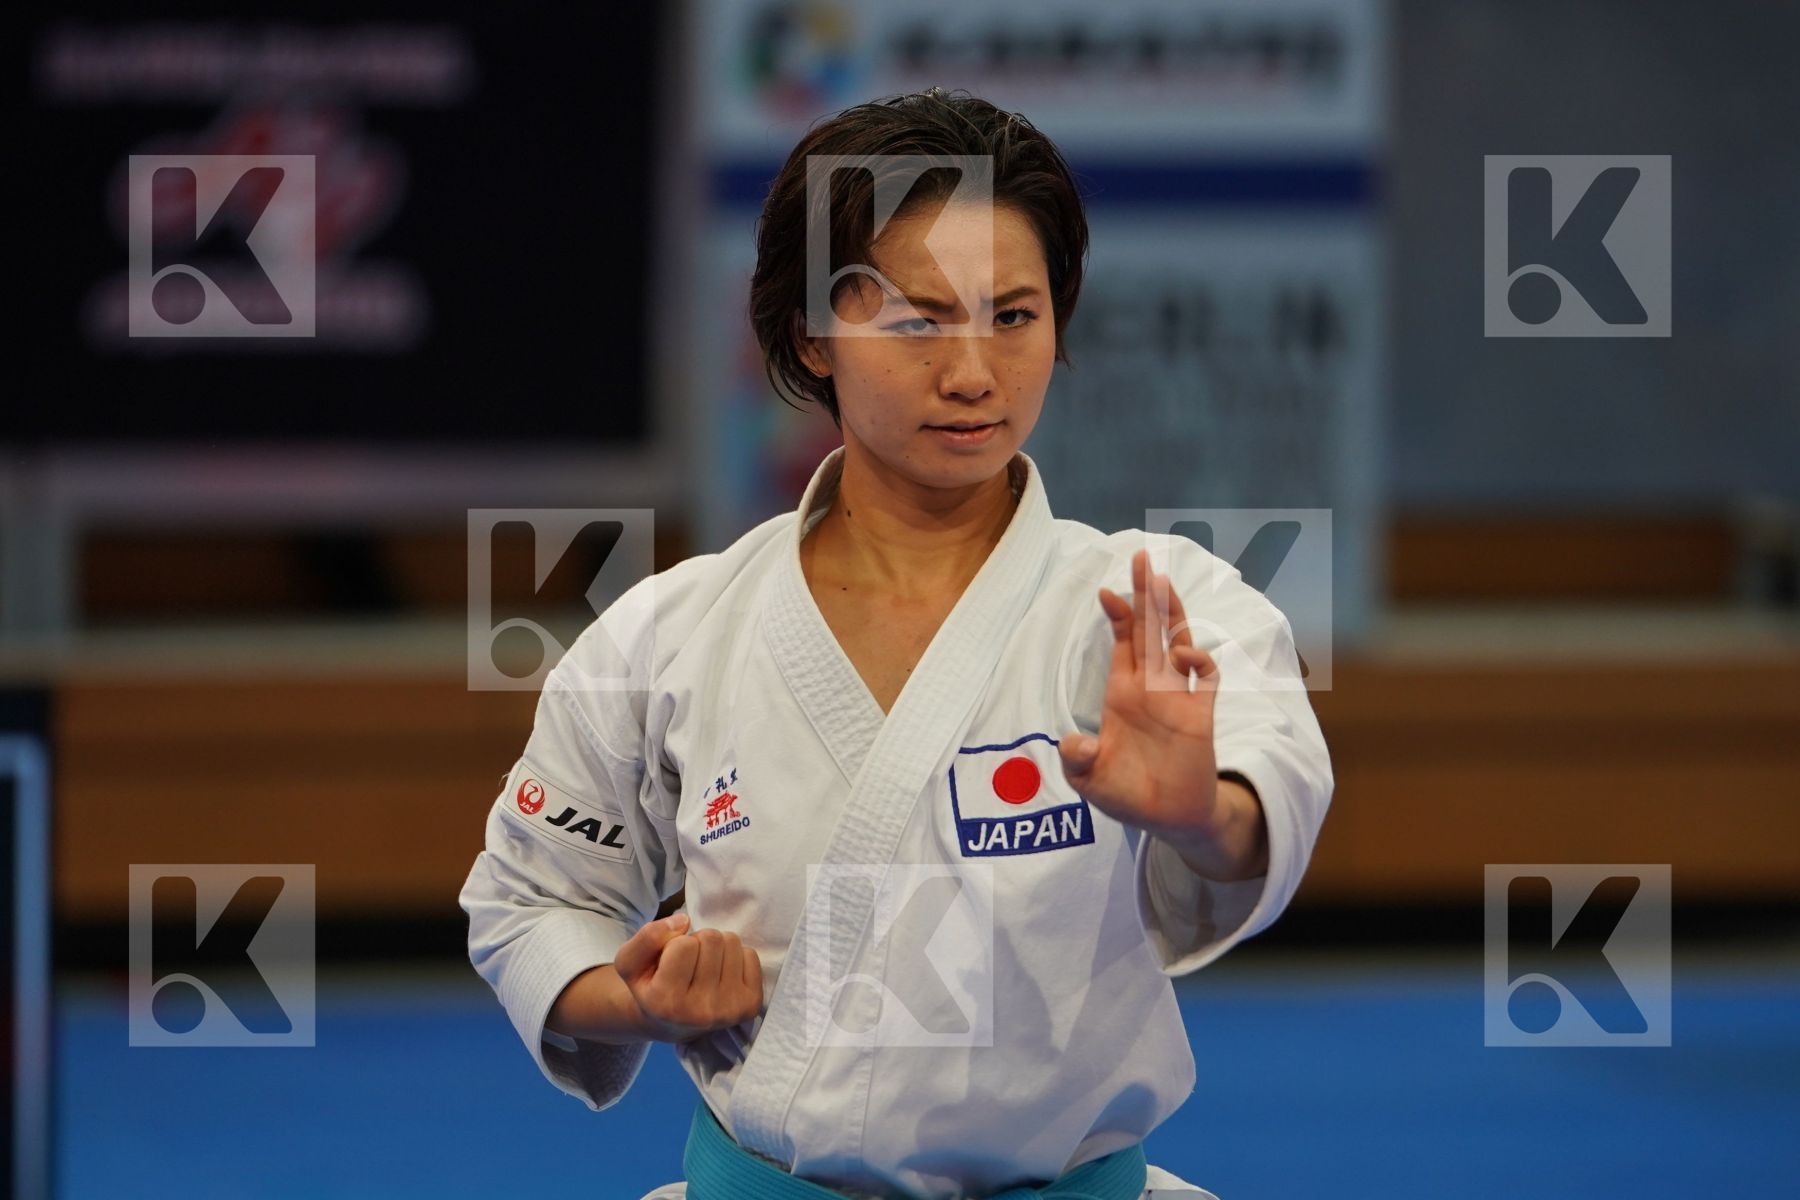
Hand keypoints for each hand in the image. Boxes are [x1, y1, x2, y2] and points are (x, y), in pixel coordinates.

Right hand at [612, 913, 763, 1042]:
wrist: (673, 1023)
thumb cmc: (651, 986)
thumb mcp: (630, 962)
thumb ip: (647, 937)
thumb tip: (684, 920)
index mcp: (665, 1002)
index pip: (683, 944)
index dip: (675, 944)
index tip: (670, 962)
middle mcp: (700, 1012)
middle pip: (711, 938)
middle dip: (698, 942)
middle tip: (689, 963)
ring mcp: (729, 1011)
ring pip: (732, 942)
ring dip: (717, 947)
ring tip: (705, 967)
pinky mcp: (751, 1006)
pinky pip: (751, 955)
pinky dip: (736, 957)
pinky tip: (722, 975)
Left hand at [1058, 549, 1266, 879]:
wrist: (1169, 820)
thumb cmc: (1128, 795)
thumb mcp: (1090, 781)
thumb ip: (1078, 760)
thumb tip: (1072, 742)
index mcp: (1123, 694)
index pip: (1124, 643)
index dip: (1118, 615)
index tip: (1106, 592)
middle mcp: (1151, 688)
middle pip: (1151, 630)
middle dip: (1146, 594)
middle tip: (1141, 557)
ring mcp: (1179, 698)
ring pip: (1178, 643)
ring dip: (1173, 613)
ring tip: (1164, 581)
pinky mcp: (1202, 716)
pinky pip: (1207, 678)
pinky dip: (1200, 661)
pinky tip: (1184, 656)